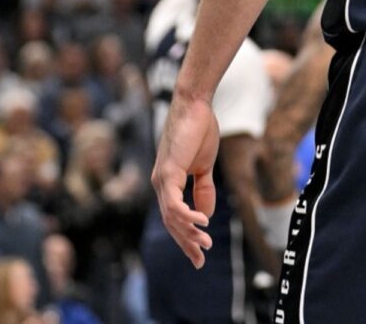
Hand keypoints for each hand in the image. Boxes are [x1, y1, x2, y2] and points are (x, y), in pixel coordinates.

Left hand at [151, 94, 220, 267]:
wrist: (195, 104)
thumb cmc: (200, 130)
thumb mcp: (204, 166)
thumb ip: (203, 190)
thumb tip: (205, 215)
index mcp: (168, 183)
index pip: (174, 218)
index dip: (186, 237)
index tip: (199, 254)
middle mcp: (160, 184)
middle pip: (170, 223)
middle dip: (186, 243)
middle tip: (200, 260)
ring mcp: (162, 179)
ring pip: (172, 216)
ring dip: (189, 232)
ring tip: (205, 243)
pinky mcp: (168, 172)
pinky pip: (175, 201)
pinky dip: (187, 214)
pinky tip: (202, 222)